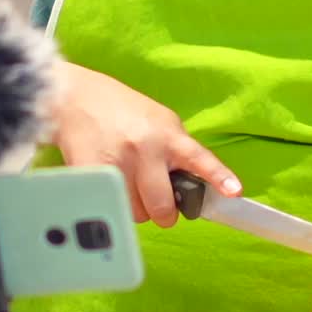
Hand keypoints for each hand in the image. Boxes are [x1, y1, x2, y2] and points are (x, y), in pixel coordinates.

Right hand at [51, 62, 241, 226]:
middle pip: (163, 207)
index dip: (218, 177)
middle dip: (163, 212)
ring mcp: (118, 163)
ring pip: (136, 214)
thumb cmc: (122, 110)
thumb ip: (177, 148)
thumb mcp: (158, 120)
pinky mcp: (93, 175)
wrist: (77, 97)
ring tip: (126, 182)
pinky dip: (113, 204)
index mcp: (167, 134)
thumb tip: (195, 182)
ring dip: (134, 207)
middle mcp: (146, 148)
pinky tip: (110, 185)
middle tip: (157, 203)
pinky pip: (111, 209)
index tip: (234, 192)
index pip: (198, 158)